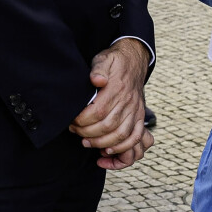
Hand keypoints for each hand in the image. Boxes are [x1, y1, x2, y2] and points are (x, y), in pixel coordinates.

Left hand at [69, 38, 148, 166]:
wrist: (133, 62)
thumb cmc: (114, 62)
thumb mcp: (104, 59)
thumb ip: (98, 69)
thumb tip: (96, 80)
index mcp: (117, 89)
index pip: (99, 111)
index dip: (83, 120)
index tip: (72, 121)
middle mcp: (128, 102)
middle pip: (109, 126)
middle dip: (88, 133)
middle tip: (75, 132)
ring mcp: (136, 111)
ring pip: (121, 135)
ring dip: (102, 143)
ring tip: (87, 143)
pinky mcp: (139, 118)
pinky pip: (135, 138)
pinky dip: (122, 149)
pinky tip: (107, 151)